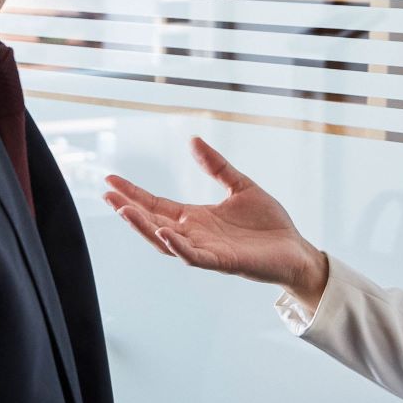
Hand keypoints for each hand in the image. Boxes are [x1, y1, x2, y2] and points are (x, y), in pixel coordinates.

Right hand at [104, 136, 329, 308]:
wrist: (295, 248)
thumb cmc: (268, 224)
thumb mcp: (240, 186)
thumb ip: (216, 166)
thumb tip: (192, 140)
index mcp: (196, 218)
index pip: (157, 205)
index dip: (134, 193)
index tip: (110, 181)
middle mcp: (195, 235)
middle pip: (153, 222)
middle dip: (129, 210)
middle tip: (107, 195)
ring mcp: (206, 250)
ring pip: (166, 242)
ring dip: (144, 228)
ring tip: (124, 211)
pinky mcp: (223, 262)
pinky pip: (194, 257)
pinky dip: (177, 246)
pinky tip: (163, 233)